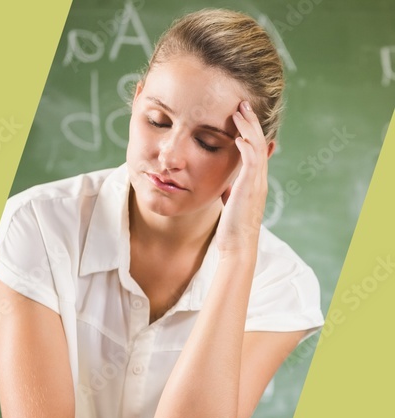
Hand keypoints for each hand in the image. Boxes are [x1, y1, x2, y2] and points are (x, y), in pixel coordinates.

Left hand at [216, 101, 269, 256]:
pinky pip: (250, 162)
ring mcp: (256, 183)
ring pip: (256, 148)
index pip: (255, 148)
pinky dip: (246, 147)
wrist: (237, 246)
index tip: (240, 114)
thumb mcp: (231, 203)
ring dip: (248, 128)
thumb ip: (231, 190)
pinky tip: (238, 136)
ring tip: (239, 111)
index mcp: (254, 180)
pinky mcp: (249, 189)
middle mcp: (259, 178)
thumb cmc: (232, 227)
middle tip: (242, 104)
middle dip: (251, 122)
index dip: (249, 130)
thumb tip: (225, 186)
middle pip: (259, 142)